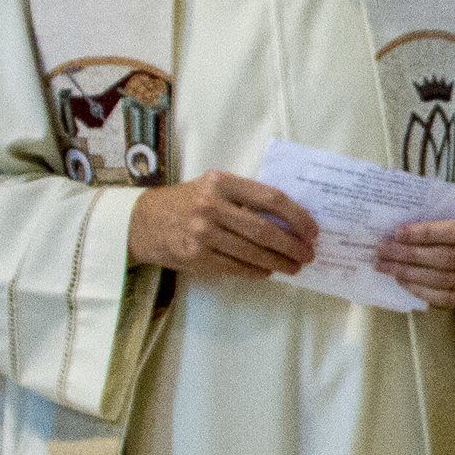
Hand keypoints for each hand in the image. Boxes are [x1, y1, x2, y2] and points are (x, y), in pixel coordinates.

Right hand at [128, 172, 316, 279]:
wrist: (143, 222)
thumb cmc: (187, 202)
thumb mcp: (213, 187)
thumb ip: (245, 198)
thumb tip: (289, 220)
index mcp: (221, 182)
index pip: (271, 199)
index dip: (298, 216)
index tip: (312, 230)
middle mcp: (211, 206)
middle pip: (266, 231)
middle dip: (294, 246)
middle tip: (308, 254)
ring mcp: (202, 233)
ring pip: (254, 253)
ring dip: (280, 263)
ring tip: (294, 267)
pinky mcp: (197, 257)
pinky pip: (237, 267)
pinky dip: (258, 271)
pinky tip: (268, 271)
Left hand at [375, 207, 454, 308]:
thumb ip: (442, 219)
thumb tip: (401, 231)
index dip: (425, 233)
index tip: (398, 232)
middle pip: (446, 258)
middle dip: (410, 255)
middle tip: (383, 250)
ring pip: (443, 281)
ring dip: (409, 274)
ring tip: (387, 266)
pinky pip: (445, 298)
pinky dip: (421, 290)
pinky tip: (403, 281)